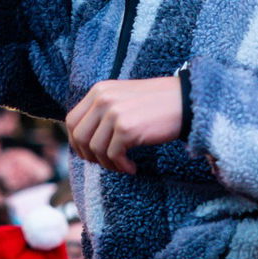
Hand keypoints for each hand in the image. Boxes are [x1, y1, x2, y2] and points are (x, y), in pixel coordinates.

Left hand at [64, 77, 182, 174]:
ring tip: (122, 166)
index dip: (76, 142)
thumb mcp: (122, 99)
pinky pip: (113, 156)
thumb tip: (83, 138)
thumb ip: (102, 111)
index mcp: (99, 90)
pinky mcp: (126, 128)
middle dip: (89, 156)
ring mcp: (113, 113)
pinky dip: (121, 166)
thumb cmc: (157, 103)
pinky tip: (131, 168)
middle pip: (79, 136)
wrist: (185, 101)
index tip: (89, 153)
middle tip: (105, 163)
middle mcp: (102, 99)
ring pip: (95, 149)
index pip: (71, 120)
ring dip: (107, 164)